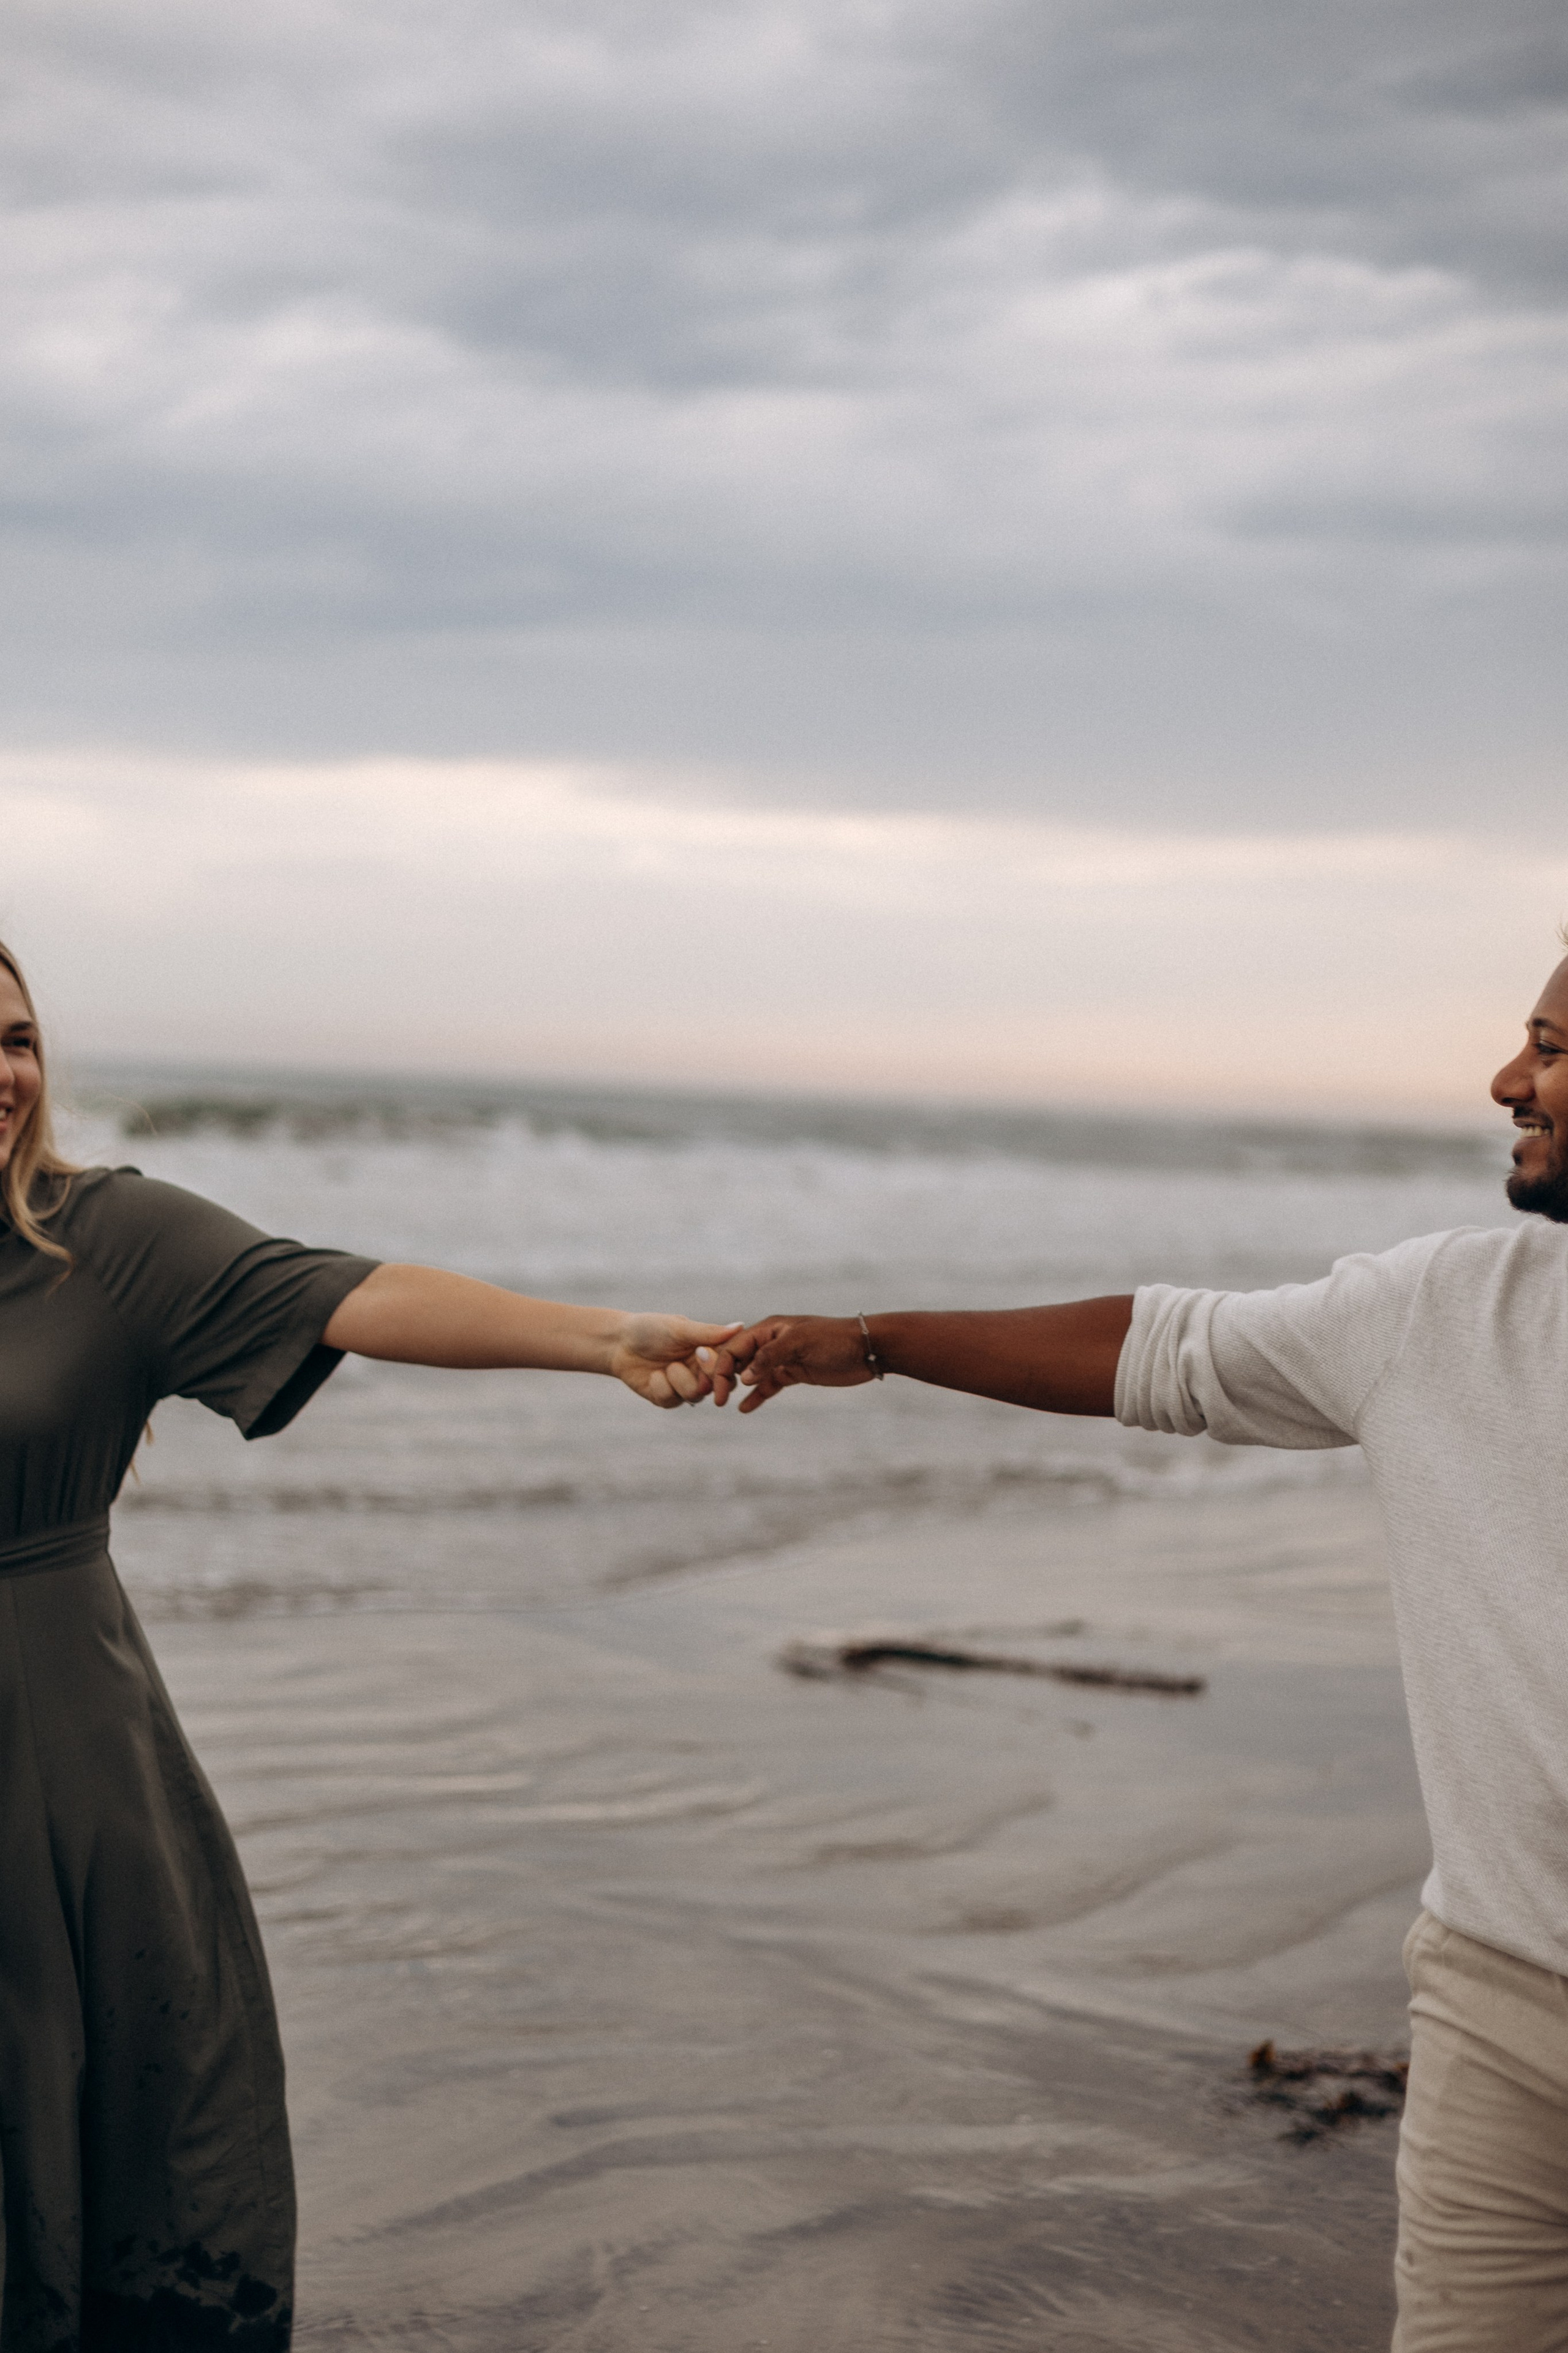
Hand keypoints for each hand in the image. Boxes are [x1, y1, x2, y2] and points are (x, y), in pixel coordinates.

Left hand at [609, 1315, 743, 1407]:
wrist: (618, 1343)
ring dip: (680, 1379)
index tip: (704, 1352)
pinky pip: (672, 1400)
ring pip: (696, 1395)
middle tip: (695, 1356)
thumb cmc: (650, 1329)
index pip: (729, 1364)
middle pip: (718, 1385)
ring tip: (667, 1366)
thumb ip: (708, 1332)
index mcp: (708, 1351)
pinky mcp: (667, 1399)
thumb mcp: (679, 1328)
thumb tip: (740, 1326)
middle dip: (705, 1374)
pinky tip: (653, 1376)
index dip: (721, 1364)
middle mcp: (700, 1371)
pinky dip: (661, 1386)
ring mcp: (684, 1386)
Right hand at [698, 1314, 872, 1412]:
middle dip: (725, 1377)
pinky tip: (745, 1408)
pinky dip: (757, 1395)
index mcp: (769, 1329)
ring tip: (725, 1403)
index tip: (718, 1389)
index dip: (722, 1366)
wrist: (866, 1349)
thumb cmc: (834, 1339)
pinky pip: (770, 1385)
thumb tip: (744, 1376)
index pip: (735, 1346)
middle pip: (739, 1359)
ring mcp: (783, 1358)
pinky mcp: (794, 1372)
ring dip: (738, 1387)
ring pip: (752, 1374)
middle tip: (717, 1399)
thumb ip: (769, 1357)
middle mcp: (772, 1342)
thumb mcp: (799, 1343)